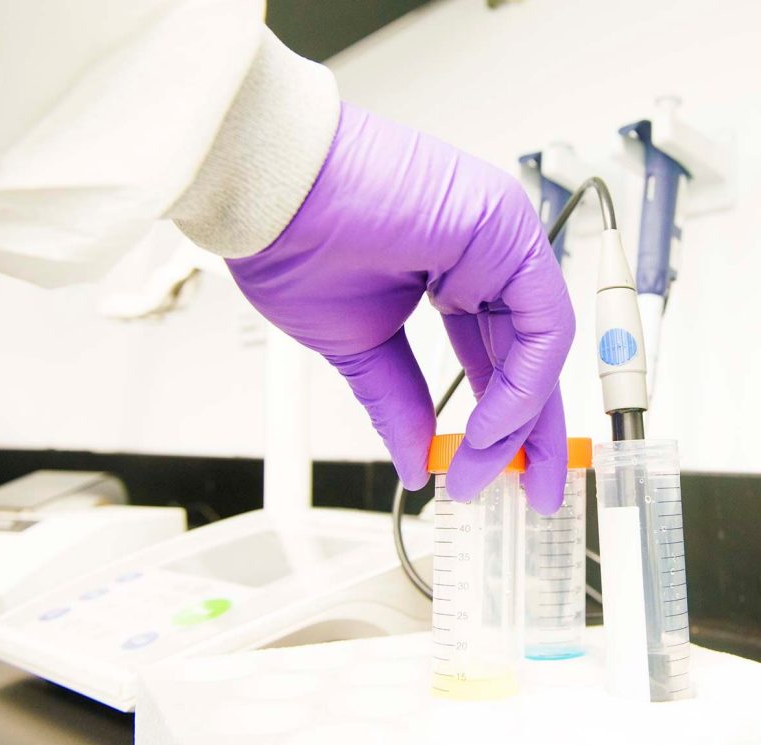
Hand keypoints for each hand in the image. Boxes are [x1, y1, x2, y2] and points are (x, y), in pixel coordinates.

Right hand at [226, 103, 574, 512]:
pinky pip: (540, 321)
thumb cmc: (297, 245)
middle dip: (530, 431)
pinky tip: (493, 427)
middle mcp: (483, 259)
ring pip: (539, 346)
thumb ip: (398, 403)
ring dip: (525, 417)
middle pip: (526, 358)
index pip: (492, 361)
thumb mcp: (359, 348)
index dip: (497, 423)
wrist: (268, 191)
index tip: (487, 472)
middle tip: (534, 489)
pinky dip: (523, 383)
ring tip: (505, 474)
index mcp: (451, 278)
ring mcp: (498, 240)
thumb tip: (417, 461)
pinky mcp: (503, 229)